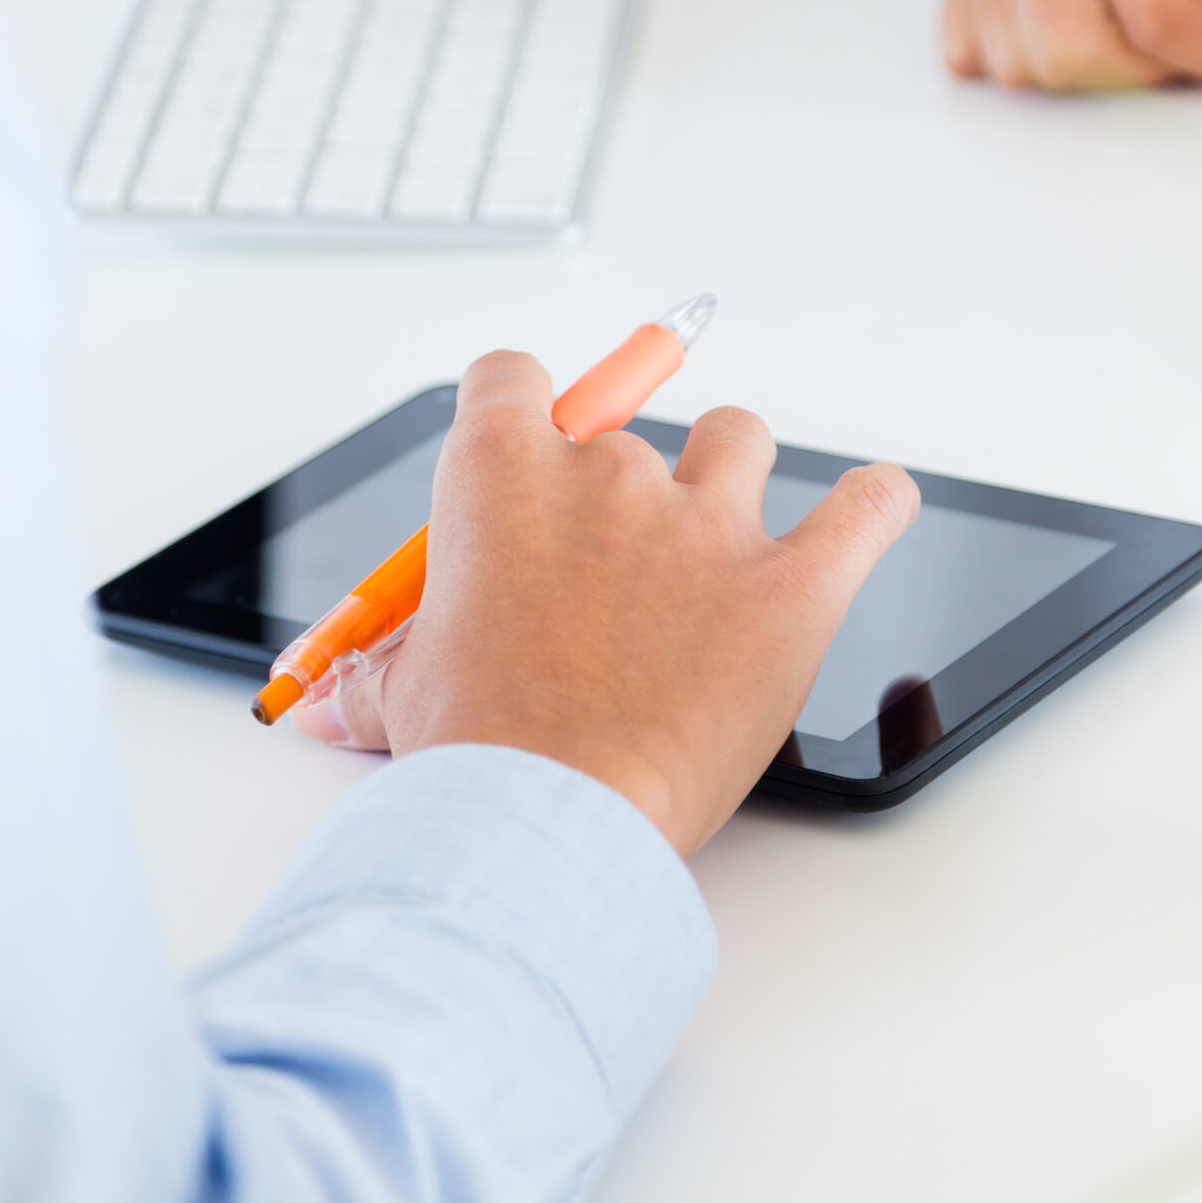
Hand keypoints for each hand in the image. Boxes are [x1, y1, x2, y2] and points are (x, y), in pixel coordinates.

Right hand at [297, 351, 919, 856]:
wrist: (548, 824)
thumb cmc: (475, 756)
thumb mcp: (402, 696)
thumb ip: (378, 674)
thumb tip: (324, 703)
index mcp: (501, 474)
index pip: (514, 378)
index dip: (523, 415)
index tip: (532, 457)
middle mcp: (608, 474)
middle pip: (630, 425)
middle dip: (625, 492)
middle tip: (614, 582)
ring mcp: (708, 523)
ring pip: (738, 441)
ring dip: (729, 480)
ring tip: (717, 550)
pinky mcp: (793, 585)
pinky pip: (867, 508)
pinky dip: (877, 504)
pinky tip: (874, 509)